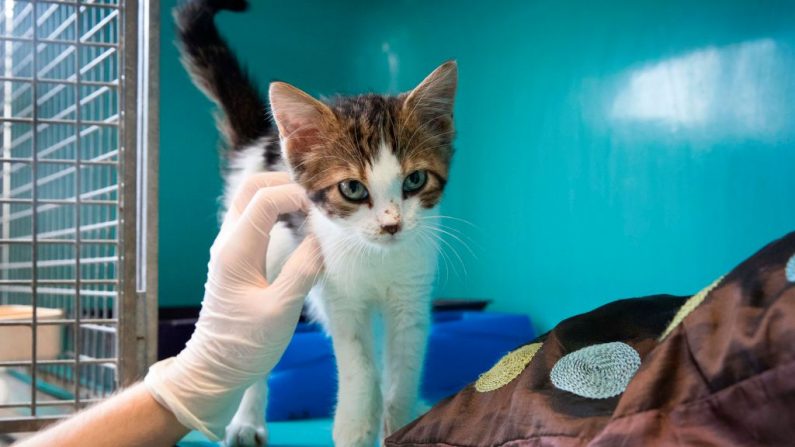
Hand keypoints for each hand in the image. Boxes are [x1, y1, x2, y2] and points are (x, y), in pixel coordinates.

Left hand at [144, 172, 322, 439]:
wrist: (216, 369)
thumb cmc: (246, 345)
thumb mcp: (281, 310)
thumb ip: (303, 270)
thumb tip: (322, 239)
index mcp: (236, 250)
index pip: (264, 198)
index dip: (296, 194)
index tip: (323, 209)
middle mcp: (228, 241)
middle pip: (252, 188)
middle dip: (286, 183)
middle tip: (318, 199)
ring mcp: (230, 247)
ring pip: (253, 201)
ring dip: (282, 197)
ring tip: (314, 211)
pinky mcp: (238, 257)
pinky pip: (256, 220)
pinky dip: (279, 213)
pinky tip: (301, 228)